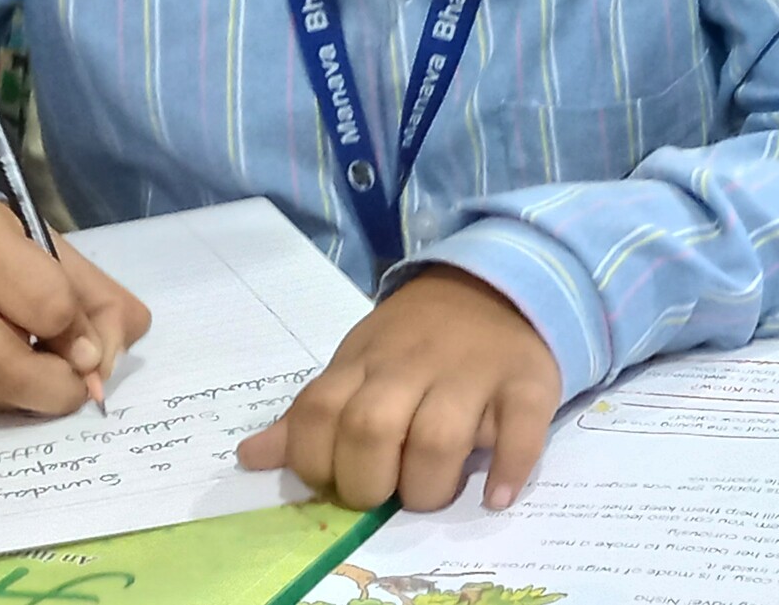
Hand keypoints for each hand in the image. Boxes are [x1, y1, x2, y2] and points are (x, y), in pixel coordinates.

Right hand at [0, 198, 149, 415]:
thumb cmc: (0, 254)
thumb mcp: (55, 256)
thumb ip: (99, 305)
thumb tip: (100, 369)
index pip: (51, 307)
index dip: (82, 339)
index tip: (89, 348)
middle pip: (6, 369)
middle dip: (56, 389)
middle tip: (72, 386)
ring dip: (20, 397)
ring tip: (24, 364)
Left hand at [238, 266, 559, 511]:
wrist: (499, 285)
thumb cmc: (418, 338)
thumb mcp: (358, 362)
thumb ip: (314, 412)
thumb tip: (251, 456)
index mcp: (365, 361)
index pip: (318, 414)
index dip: (315, 462)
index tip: (335, 479)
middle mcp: (415, 365)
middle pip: (373, 428)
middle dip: (368, 482)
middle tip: (384, 494)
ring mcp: (475, 373)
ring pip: (440, 436)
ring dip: (429, 484)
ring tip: (432, 494)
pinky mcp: (527, 382)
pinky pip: (521, 429)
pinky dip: (509, 468)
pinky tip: (495, 494)